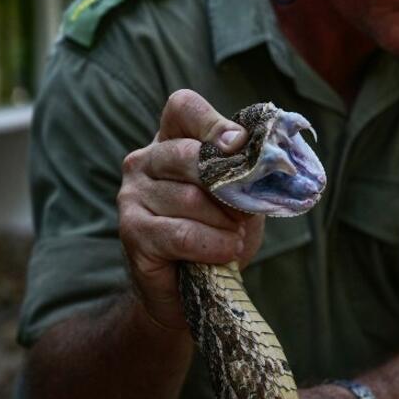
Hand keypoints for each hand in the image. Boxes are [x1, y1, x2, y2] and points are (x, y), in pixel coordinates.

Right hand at [118, 89, 265, 328]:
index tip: (240, 146)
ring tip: (235, 238)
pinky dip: (212, 244)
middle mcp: (144, 161)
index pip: (183, 107)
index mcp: (171, 141)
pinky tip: (225, 252)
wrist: (189, 292)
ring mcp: (132, 195)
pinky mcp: (132, 231)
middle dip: (227, 185)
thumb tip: (267, 159)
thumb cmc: (217, 235)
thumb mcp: (240, 198)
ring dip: (224, 223)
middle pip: (187, 154)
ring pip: (189, 198)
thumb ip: (247, 174)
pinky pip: (180, 233)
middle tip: (245, 212)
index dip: (213, 122)